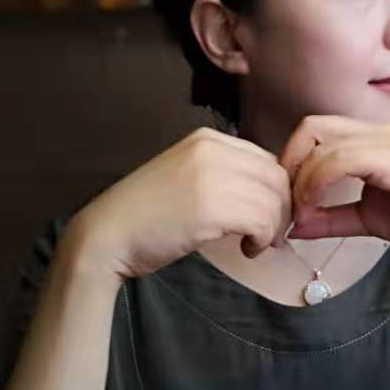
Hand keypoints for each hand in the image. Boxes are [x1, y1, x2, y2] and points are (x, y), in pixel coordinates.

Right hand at [71, 127, 293, 280]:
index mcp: (207, 139)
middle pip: (277, 177)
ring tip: (254, 244)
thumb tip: (268, 192)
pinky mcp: (211, 207)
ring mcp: (212, 176)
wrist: (107, 234)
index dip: (276, 191)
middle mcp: (213, 149)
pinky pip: (262, 221)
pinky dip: (263, 240)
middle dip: (282, 209)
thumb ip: (224, 174)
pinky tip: (247, 250)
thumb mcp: (188, 176)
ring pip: (273, 201)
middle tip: (270, 235)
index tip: (269, 215)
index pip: (267, 159)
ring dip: (272, 229)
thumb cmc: (146, 214)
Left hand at [278, 116, 389, 259]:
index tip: (287, 196)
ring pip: (322, 143)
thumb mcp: (366, 218)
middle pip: (312, 125)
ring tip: (298, 211)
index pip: (316, 131)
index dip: (293, 159)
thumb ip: (331, 218)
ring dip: (300, 179)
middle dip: (289, 160)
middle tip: (285, 198)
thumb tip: (294, 226)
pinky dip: (317, 181)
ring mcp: (385, 143)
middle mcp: (377, 132)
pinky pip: (340, 159)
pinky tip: (313, 206)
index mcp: (371, 139)